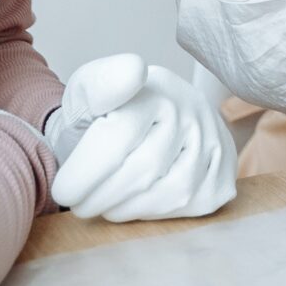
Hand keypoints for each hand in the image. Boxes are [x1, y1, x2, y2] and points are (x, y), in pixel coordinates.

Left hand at [43, 54, 236, 222]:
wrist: (144, 126)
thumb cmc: (107, 115)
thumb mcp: (88, 91)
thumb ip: (99, 83)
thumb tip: (133, 71)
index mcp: (154, 89)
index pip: (119, 138)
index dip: (85, 174)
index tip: (63, 191)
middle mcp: (192, 111)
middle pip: (142, 170)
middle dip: (100, 197)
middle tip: (78, 204)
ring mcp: (213, 143)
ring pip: (167, 193)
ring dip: (124, 209)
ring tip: (103, 204)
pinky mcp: (222, 175)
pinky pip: (186, 206)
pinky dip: (151, 214)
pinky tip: (134, 203)